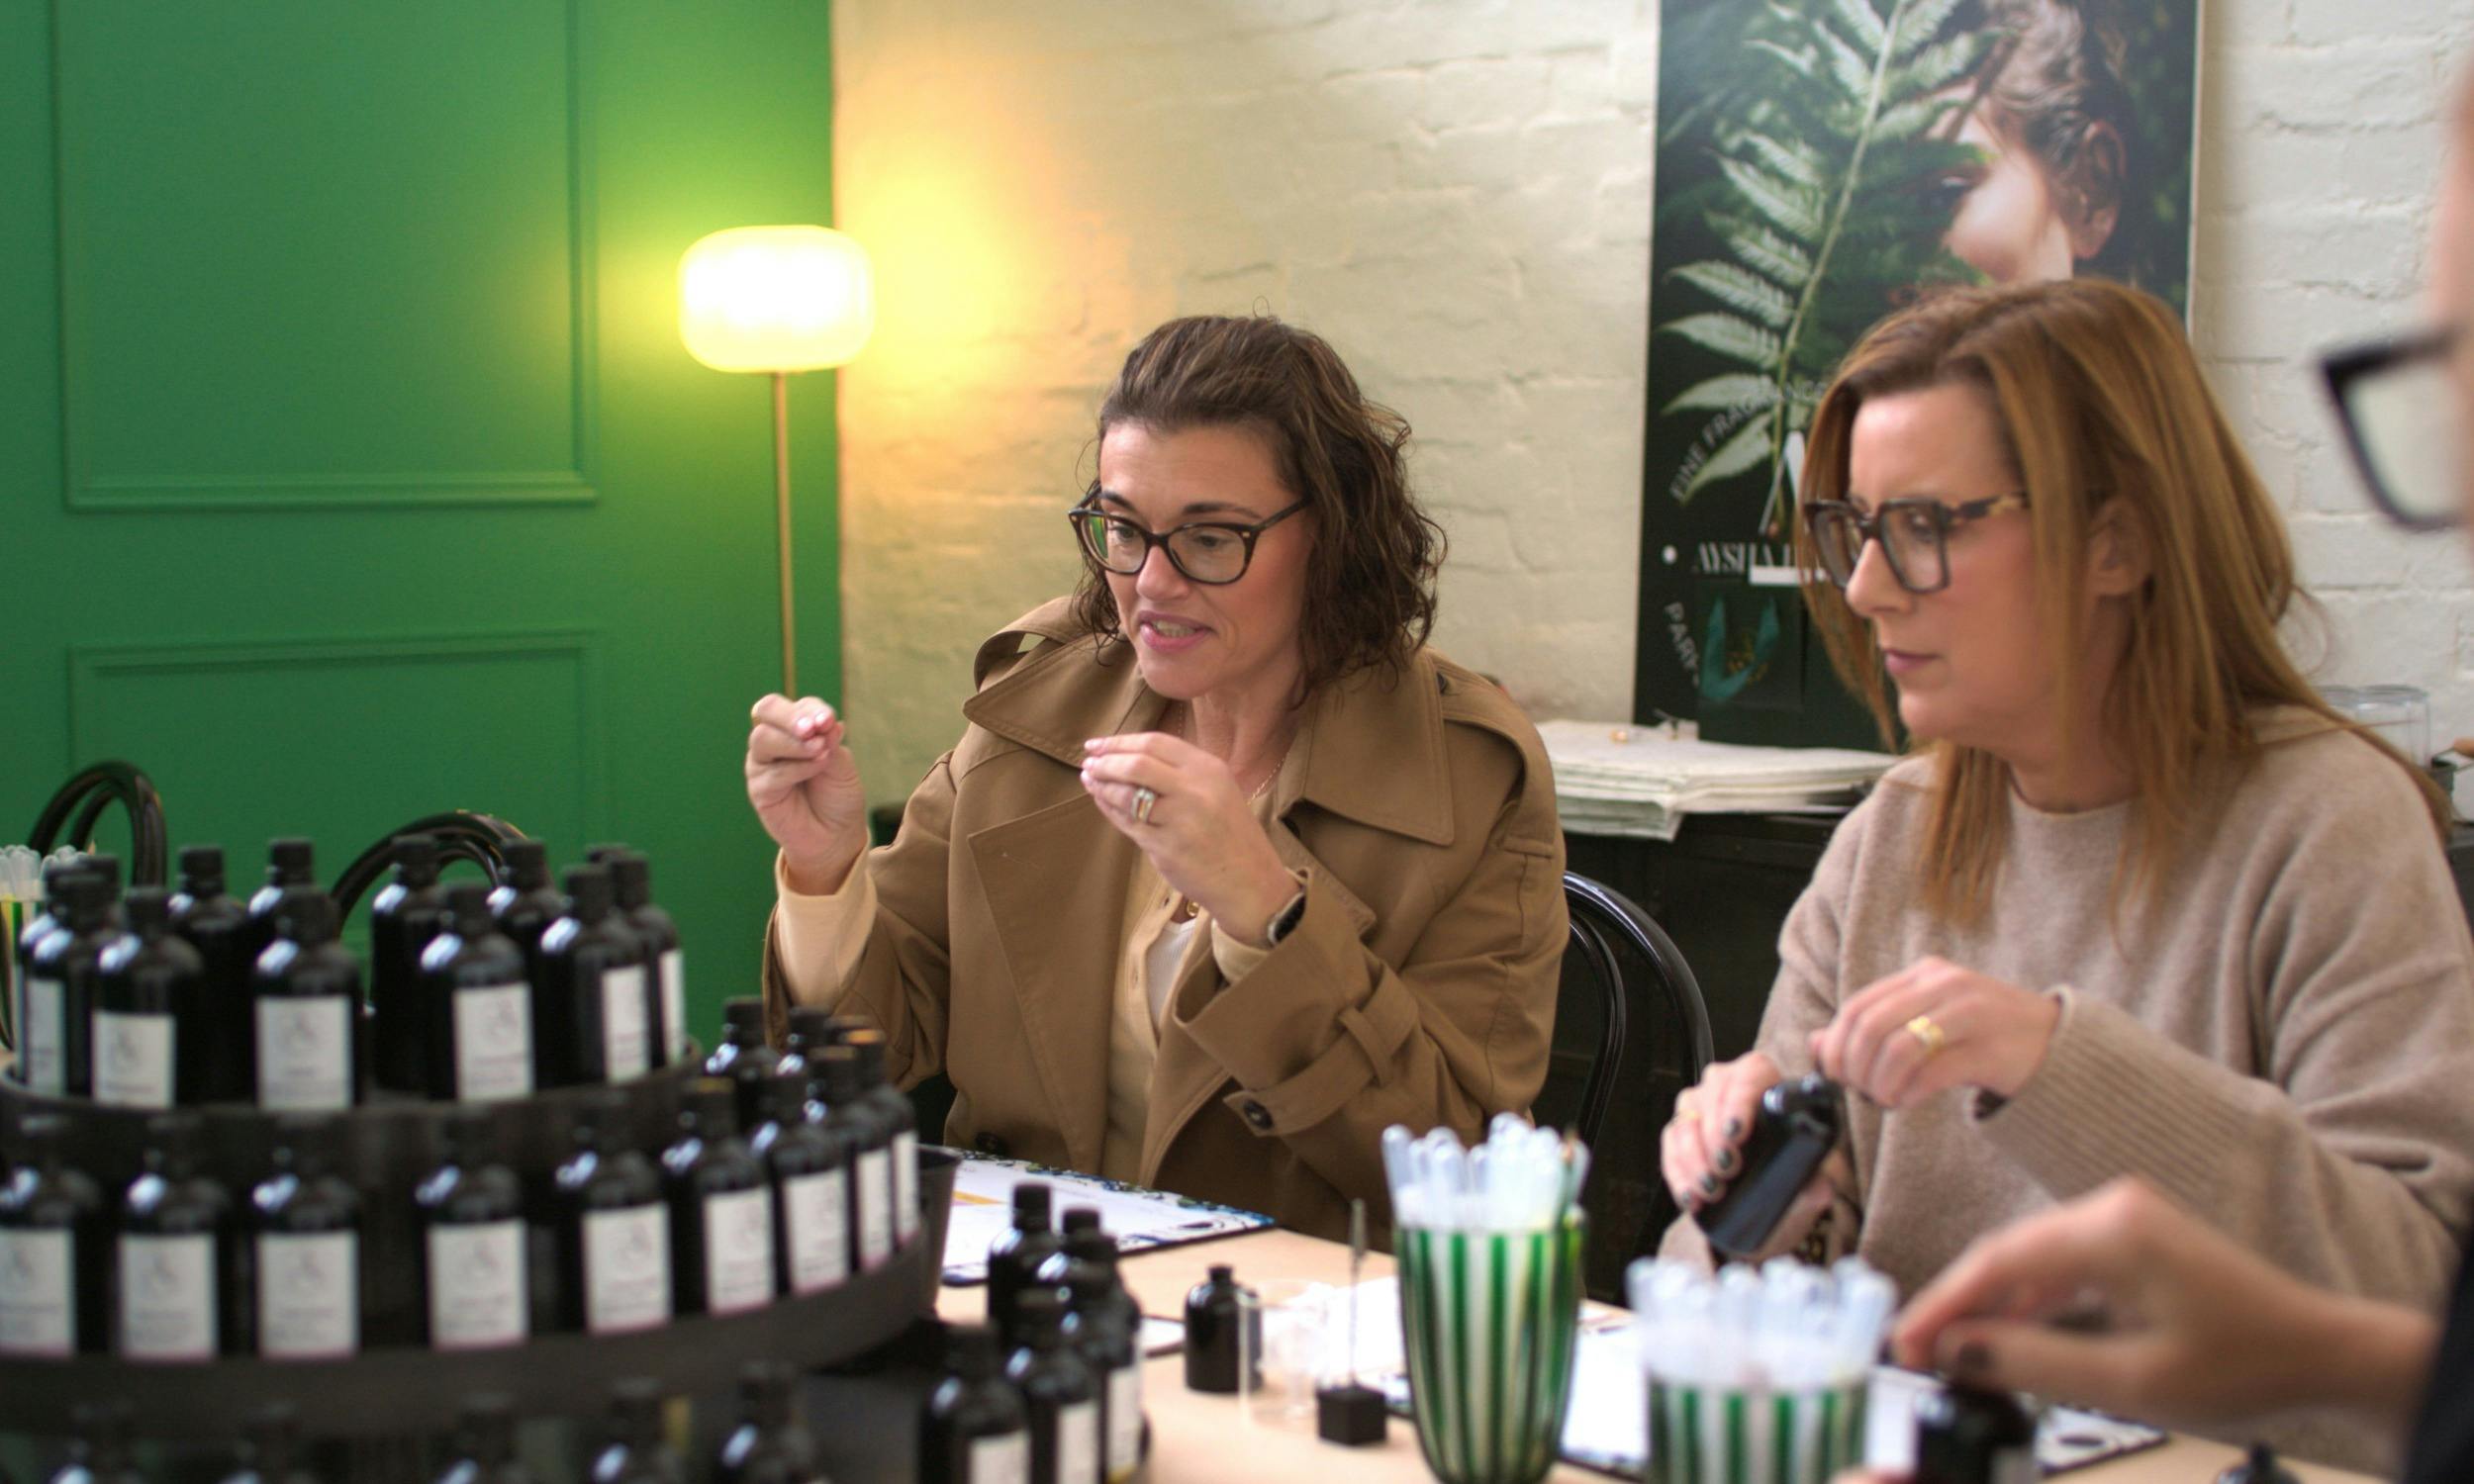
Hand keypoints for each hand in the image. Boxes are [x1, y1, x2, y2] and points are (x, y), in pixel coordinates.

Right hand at [745, 694, 867, 893]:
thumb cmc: (837, 795)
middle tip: (813, 727)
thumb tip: (826, 722)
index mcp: (794, 728)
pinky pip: (772, 772)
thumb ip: (830, 742)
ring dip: (794, 743)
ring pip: (763, 738)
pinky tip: (817, 769)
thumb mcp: (841, 764)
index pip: (795, 707)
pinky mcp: (758, 789)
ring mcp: (762, 764)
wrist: (836, 835)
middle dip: (791, 716)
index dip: (810, 710)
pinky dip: (797, 768)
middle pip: (767, 711)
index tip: (829, 721)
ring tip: (821, 752)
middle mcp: (774, 741)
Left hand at [1080, 731, 1297, 944]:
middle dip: (1105, 761)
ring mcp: (1180, 819)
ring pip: (1127, 794)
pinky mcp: (1165, 847)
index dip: (1119, 741)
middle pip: (1136, 764)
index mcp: (1209, 769)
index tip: (1097, 744)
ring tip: (1090, 779)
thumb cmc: (1230, 834)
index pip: (1155, 743)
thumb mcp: (1218, 790)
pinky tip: (1102, 800)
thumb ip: (1181, 771)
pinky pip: (1127, 822)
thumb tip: (1128, 756)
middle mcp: (1195, 790)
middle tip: (1089, 762)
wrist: (1249, 881)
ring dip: (1102, 784)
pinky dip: (1109, 808)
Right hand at [1660, 1052, 1844, 1258]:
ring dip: (1695, 1158)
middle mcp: (1727, 1087)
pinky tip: (1692, 1198)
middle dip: (1715, 1134)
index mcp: (1766, 1083)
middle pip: (1712, 1094)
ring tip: (1712, 1190)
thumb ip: (1816, 1182)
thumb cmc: (1787, 1177)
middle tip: (1728, 1168)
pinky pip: (1670, 1147)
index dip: (1741, 1100)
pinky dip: (1679, 1174)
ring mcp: (1699, 1108)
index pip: (1750, 1074)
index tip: (1738, 1133)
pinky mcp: (1678, 1133)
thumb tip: (1818, 1188)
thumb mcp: (1807, 1179)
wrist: (1765, 1204)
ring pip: (1686, 1121)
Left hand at [1810, 956, 2057, 1108]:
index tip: (1833, 1073)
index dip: (1836, 1043)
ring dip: (1879, 1084)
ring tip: (1885, 1098)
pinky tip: (1907, 1102)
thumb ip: (1875, 1027)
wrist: (2056, 1043)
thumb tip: (1815, 1044)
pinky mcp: (1990, 1050)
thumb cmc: (1982, 1035)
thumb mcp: (1927, 1020)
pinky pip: (1931, 1073)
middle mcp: (1945, 986)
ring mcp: (1971, 1014)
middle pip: (1871, 1025)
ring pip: (1897, 1048)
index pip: (1859, 1005)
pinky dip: (1908, 1093)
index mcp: (1926, 975)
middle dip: (1853, 1066)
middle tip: (1858, 1091)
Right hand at [1890, 1178, 2437, 1429]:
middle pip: (2005, 1253)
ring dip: (1989, 1304)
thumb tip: (1957, 1352)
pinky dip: (2027, 1299)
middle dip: (1956, 1305)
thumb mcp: (2131, 1382)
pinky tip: (2005, 1333)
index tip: (1903, 1343)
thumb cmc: (2249, 1363)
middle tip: (1914, 1352)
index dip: (1941, 1306)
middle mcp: (2113, 1207)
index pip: (1996, 1261)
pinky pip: (2060, 1263)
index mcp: (2112, 1229)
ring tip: (1949, 1349)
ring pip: (2028, 1259)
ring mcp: (2124, 1218)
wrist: (2325, 1352)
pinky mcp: (2134, 1238)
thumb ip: (2033, 1362)